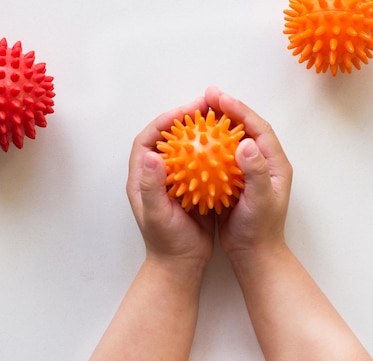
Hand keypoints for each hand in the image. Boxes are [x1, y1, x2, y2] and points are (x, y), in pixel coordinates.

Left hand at [126, 96, 215, 270]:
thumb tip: (152, 155)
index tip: (183, 112)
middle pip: (169, 137)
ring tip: (219, 119)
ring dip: (201, 131)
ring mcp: (175, 179)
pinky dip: (214, 152)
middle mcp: (157, 173)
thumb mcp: (156, 214)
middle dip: (185, 118)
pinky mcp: (191, 186)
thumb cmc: (165, 242)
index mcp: (142, 176)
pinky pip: (202, 162)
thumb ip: (151, 185)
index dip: (163, 122)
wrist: (180, 264)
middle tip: (205, 107)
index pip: (148, 139)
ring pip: (187, 147)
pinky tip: (231, 146)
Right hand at [204, 87, 292, 260]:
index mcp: (275, 163)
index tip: (219, 98)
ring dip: (216, 124)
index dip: (239, 109)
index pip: (257, 127)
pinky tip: (191, 143)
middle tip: (206, 96)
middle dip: (226, 109)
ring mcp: (249, 171)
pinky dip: (208, 146)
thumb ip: (255, 172)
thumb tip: (245, 143)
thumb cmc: (260, 230)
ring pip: (231, 139)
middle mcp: (263, 163)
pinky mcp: (235, 181)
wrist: (255, 254)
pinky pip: (221, 156)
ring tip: (197, 112)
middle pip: (244, 127)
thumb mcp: (260, 201)